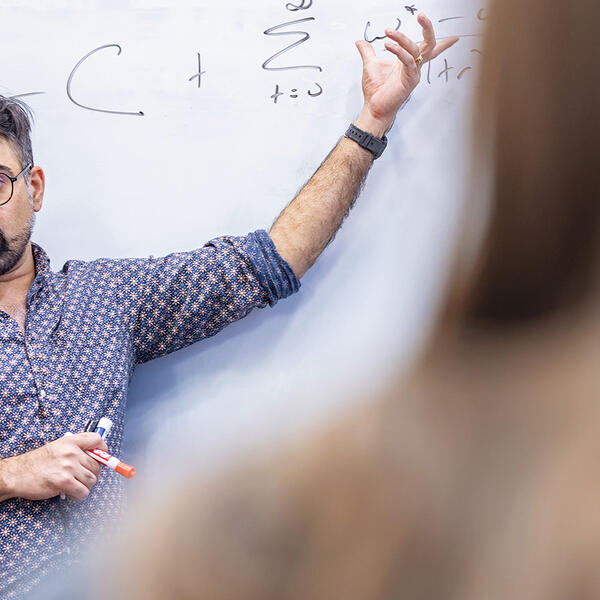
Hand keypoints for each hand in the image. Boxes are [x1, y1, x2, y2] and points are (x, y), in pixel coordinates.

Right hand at [0, 433, 106, 501]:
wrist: (17, 474)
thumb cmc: (37, 463)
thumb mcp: (57, 447)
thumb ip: (75, 450)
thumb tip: (96, 458)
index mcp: (70, 441)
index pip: (97, 440)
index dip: (103, 450)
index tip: (101, 458)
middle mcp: (71, 452)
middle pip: (97, 465)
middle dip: (92, 474)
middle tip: (82, 479)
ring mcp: (68, 467)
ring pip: (92, 480)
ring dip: (86, 486)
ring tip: (75, 486)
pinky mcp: (64, 481)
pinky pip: (83, 492)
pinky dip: (79, 496)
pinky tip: (71, 494)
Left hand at [355, 14, 459, 135]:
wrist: (373, 107)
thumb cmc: (375, 91)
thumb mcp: (370, 65)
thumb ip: (367, 52)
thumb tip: (360, 42)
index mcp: (408, 62)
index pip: (427, 50)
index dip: (443, 44)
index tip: (454, 37)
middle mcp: (413, 66)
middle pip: (429, 44)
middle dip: (428, 28)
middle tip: (421, 16)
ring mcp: (413, 73)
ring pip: (416, 49)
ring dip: (402, 38)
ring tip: (388, 32)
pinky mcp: (410, 79)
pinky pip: (408, 61)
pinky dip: (399, 51)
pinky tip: (389, 45)